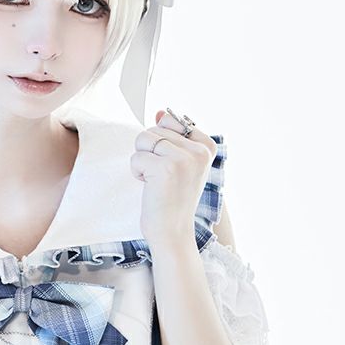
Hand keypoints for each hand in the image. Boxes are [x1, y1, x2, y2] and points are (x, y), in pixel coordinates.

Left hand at [131, 110, 217, 246]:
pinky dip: (137, 172)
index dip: (161, 142)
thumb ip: (173, 136)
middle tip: (162, 177)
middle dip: (149, 152)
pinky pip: (137, 157)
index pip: (171, 120)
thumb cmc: (173, 199)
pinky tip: (151, 187)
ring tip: (156, 180)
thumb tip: (159, 112)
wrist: (173, 232)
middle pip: (154, 129)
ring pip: (144, 139)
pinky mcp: (166, 168)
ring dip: (142, 160)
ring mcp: (184, 158)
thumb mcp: (180, 163)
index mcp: (207, 146)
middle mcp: (199, 150)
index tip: (171, 165)